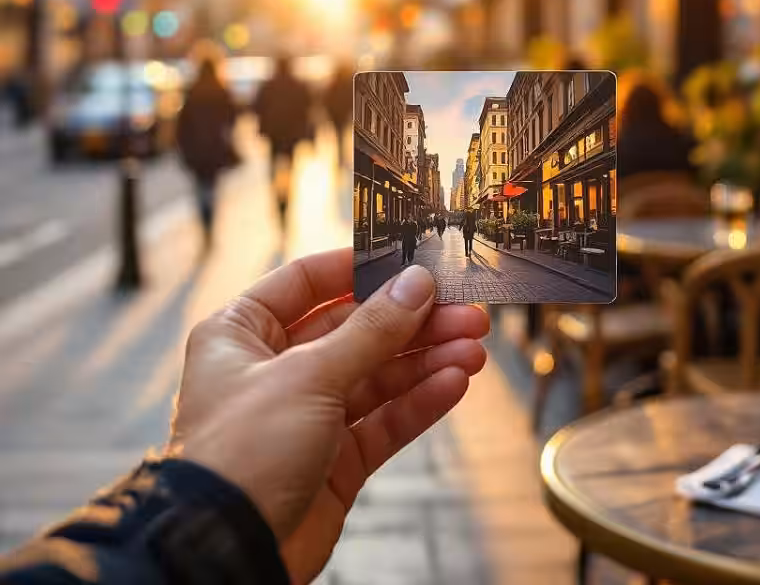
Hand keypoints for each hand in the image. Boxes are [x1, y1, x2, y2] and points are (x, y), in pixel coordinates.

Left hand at [167, 250, 488, 583]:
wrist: (228, 556)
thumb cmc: (238, 457)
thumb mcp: (307, 377)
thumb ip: (371, 331)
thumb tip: (416, 285)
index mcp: (242, 334)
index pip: (306, 282)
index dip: (359, 269)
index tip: (409, 263)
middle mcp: (273, 368)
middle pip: (354, 328)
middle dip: (412, 321)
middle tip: (464, 312)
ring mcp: (306, 413)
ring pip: (377, 374)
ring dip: (425, 360)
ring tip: (473, 347)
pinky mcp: (334, 458)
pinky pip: (383, 418)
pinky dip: (418, 401)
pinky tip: (453, 382)